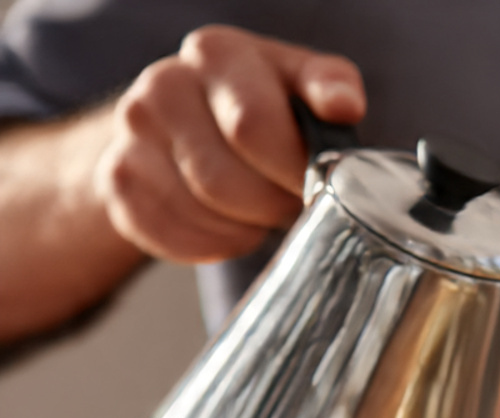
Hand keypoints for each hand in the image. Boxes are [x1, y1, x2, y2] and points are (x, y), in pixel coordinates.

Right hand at [95, 25, 364, 262]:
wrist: (194, 125)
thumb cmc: (265, 109)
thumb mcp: (305, 87)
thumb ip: (330, 88)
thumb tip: (343, 104)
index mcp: (218, 53)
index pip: (253, 126)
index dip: (292, 171)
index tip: (312, 182)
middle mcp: (165, 84)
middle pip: (223, 181)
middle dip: (269, 205)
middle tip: (286, 201)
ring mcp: (134, 133)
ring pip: (200, 213)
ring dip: (244, 226)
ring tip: (257, 208)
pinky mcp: (119, 181)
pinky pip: (173, 237)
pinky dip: (212, 245)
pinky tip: (227, 225)